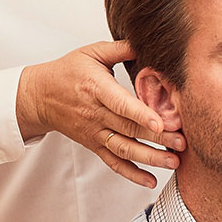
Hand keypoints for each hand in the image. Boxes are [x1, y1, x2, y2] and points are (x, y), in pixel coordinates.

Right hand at [17, 41, 185, 188]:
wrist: (39, 97)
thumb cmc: (67, 72)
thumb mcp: (91, 53)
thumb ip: (120, 48)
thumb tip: (148, 41)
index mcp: (96, 88)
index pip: (120, 104)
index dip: (141, 114)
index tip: (161, 123)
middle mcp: (95, 114)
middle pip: (129, 129)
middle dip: (157, 138)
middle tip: (182, 142)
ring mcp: (94, 132)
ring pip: (124, 149)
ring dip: (150, 158)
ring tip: (174, 161)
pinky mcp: (94, 145)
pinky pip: (113, 162)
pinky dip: (131, 174)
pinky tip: (150, 181)